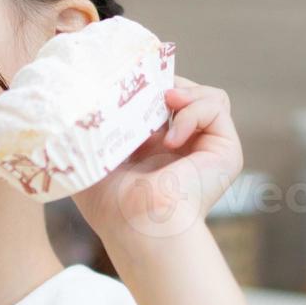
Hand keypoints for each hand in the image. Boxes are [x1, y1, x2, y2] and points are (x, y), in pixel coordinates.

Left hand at [72, 77, 243, 248]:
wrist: (138, 225)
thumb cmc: (110, 202)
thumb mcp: (91, 155)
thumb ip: (90, 128)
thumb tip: (79, 96)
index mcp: (156, 147)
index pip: (163, 99)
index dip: (150, 83)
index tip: (131, 79)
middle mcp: (185, 147)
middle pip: (189, 92)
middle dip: (167, 81)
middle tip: (146, 87)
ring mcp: (207, 149)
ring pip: (209, 96)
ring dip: (186, 92)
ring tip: (164, 104)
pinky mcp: (226, 152)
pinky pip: (217, 107)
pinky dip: (194, 112)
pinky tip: (170, 138)